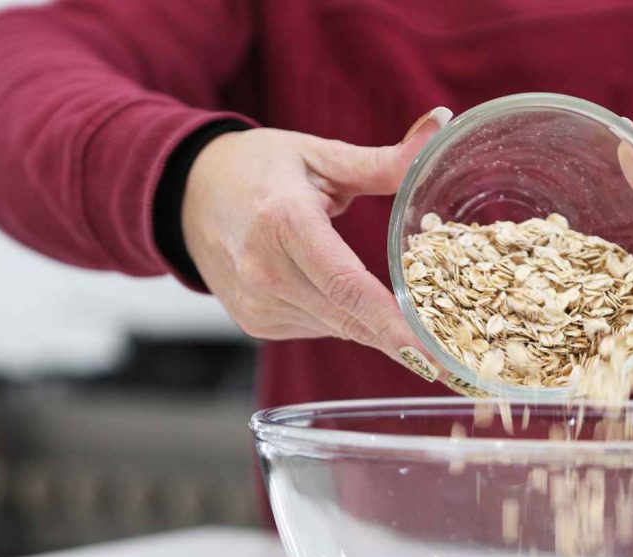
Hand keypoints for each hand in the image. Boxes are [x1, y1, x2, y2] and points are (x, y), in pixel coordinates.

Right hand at [181, 108, 450, 372]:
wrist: (186, 196)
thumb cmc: (256, 168)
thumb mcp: (320, 155)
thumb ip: (384, 160)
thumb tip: (443, 125)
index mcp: (283, 222)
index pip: (348, 287)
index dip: (391, 325)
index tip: (427, 355)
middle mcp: (264, 271)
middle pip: (349, 318)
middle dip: (399, 339)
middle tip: (447, 356)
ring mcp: (257, 303)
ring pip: (338, 328)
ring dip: (372, 322)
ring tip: (405, 315)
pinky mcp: (256, 323)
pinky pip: (319, 328)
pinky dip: (342, 318)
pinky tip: (346, 296)